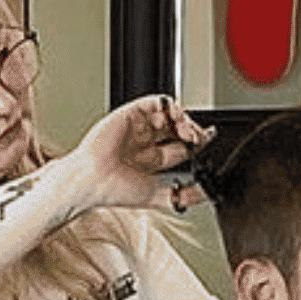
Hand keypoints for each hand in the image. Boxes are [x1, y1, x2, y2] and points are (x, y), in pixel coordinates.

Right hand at [66, 94, 216, 213]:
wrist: (93, 179)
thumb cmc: (114, 190)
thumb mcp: (158, 196)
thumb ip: (183, 197)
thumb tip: (206, 195)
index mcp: (149, 160)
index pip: (180, 147)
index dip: (196, 146)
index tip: (206, 145)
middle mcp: (144, 142)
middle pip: (176, 129)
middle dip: (192, 132)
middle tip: (200, 138)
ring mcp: (138, 127)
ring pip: (169, 114)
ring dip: (184, 120)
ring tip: (188, 130)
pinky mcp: (131, 114)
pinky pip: (155, 102)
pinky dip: (170, 106)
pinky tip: (177, 117)